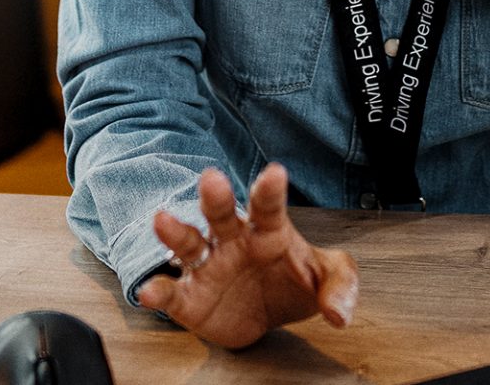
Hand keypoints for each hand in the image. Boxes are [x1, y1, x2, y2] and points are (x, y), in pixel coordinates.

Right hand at [137, 164, 358, 348]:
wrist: (264, 316)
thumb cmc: (293, 282)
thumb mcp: (327, 279)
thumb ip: (339, 288)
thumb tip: (338, 315)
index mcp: (268, 230)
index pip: (269, 206)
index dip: (270, 190)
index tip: (275, 173)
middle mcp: (232, 240)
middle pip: (222, 214)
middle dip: (216, 197)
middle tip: (212, 179)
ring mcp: (208, 266)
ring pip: (189, 244)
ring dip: (175, 232)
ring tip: (162, 220)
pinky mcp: (190, 298)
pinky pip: (172, 292)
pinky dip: (159, 291)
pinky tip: (150, 291)